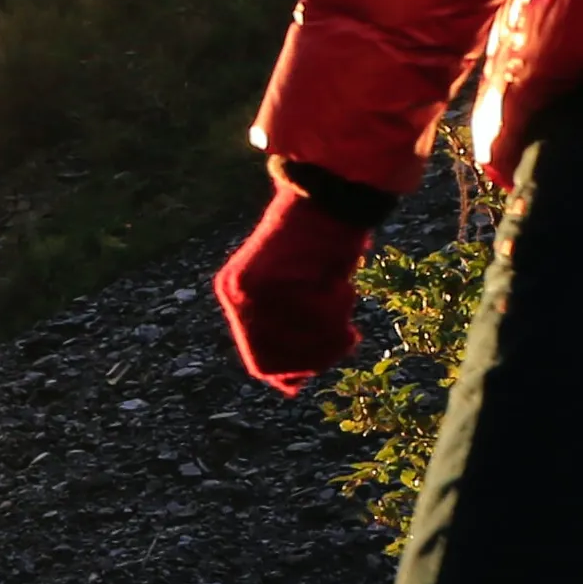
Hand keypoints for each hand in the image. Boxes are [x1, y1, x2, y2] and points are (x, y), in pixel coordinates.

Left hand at [215, 181, 376, 393]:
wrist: (330, 196)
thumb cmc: (324, 243)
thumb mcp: (302, 296)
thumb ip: (290, 337)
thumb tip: (290, 388)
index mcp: (236, 298)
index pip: (261, 362)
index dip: (298, 369)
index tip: (324, 360)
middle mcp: (236, 298)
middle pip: (281, 361)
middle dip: (318, 353)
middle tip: (346, 333)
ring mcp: (252, 291)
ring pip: (302, 344)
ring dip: (332, 330)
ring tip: (342, 298)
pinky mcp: (275, 282)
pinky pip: (318, 320)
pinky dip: (339, 308)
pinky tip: (340, 284)